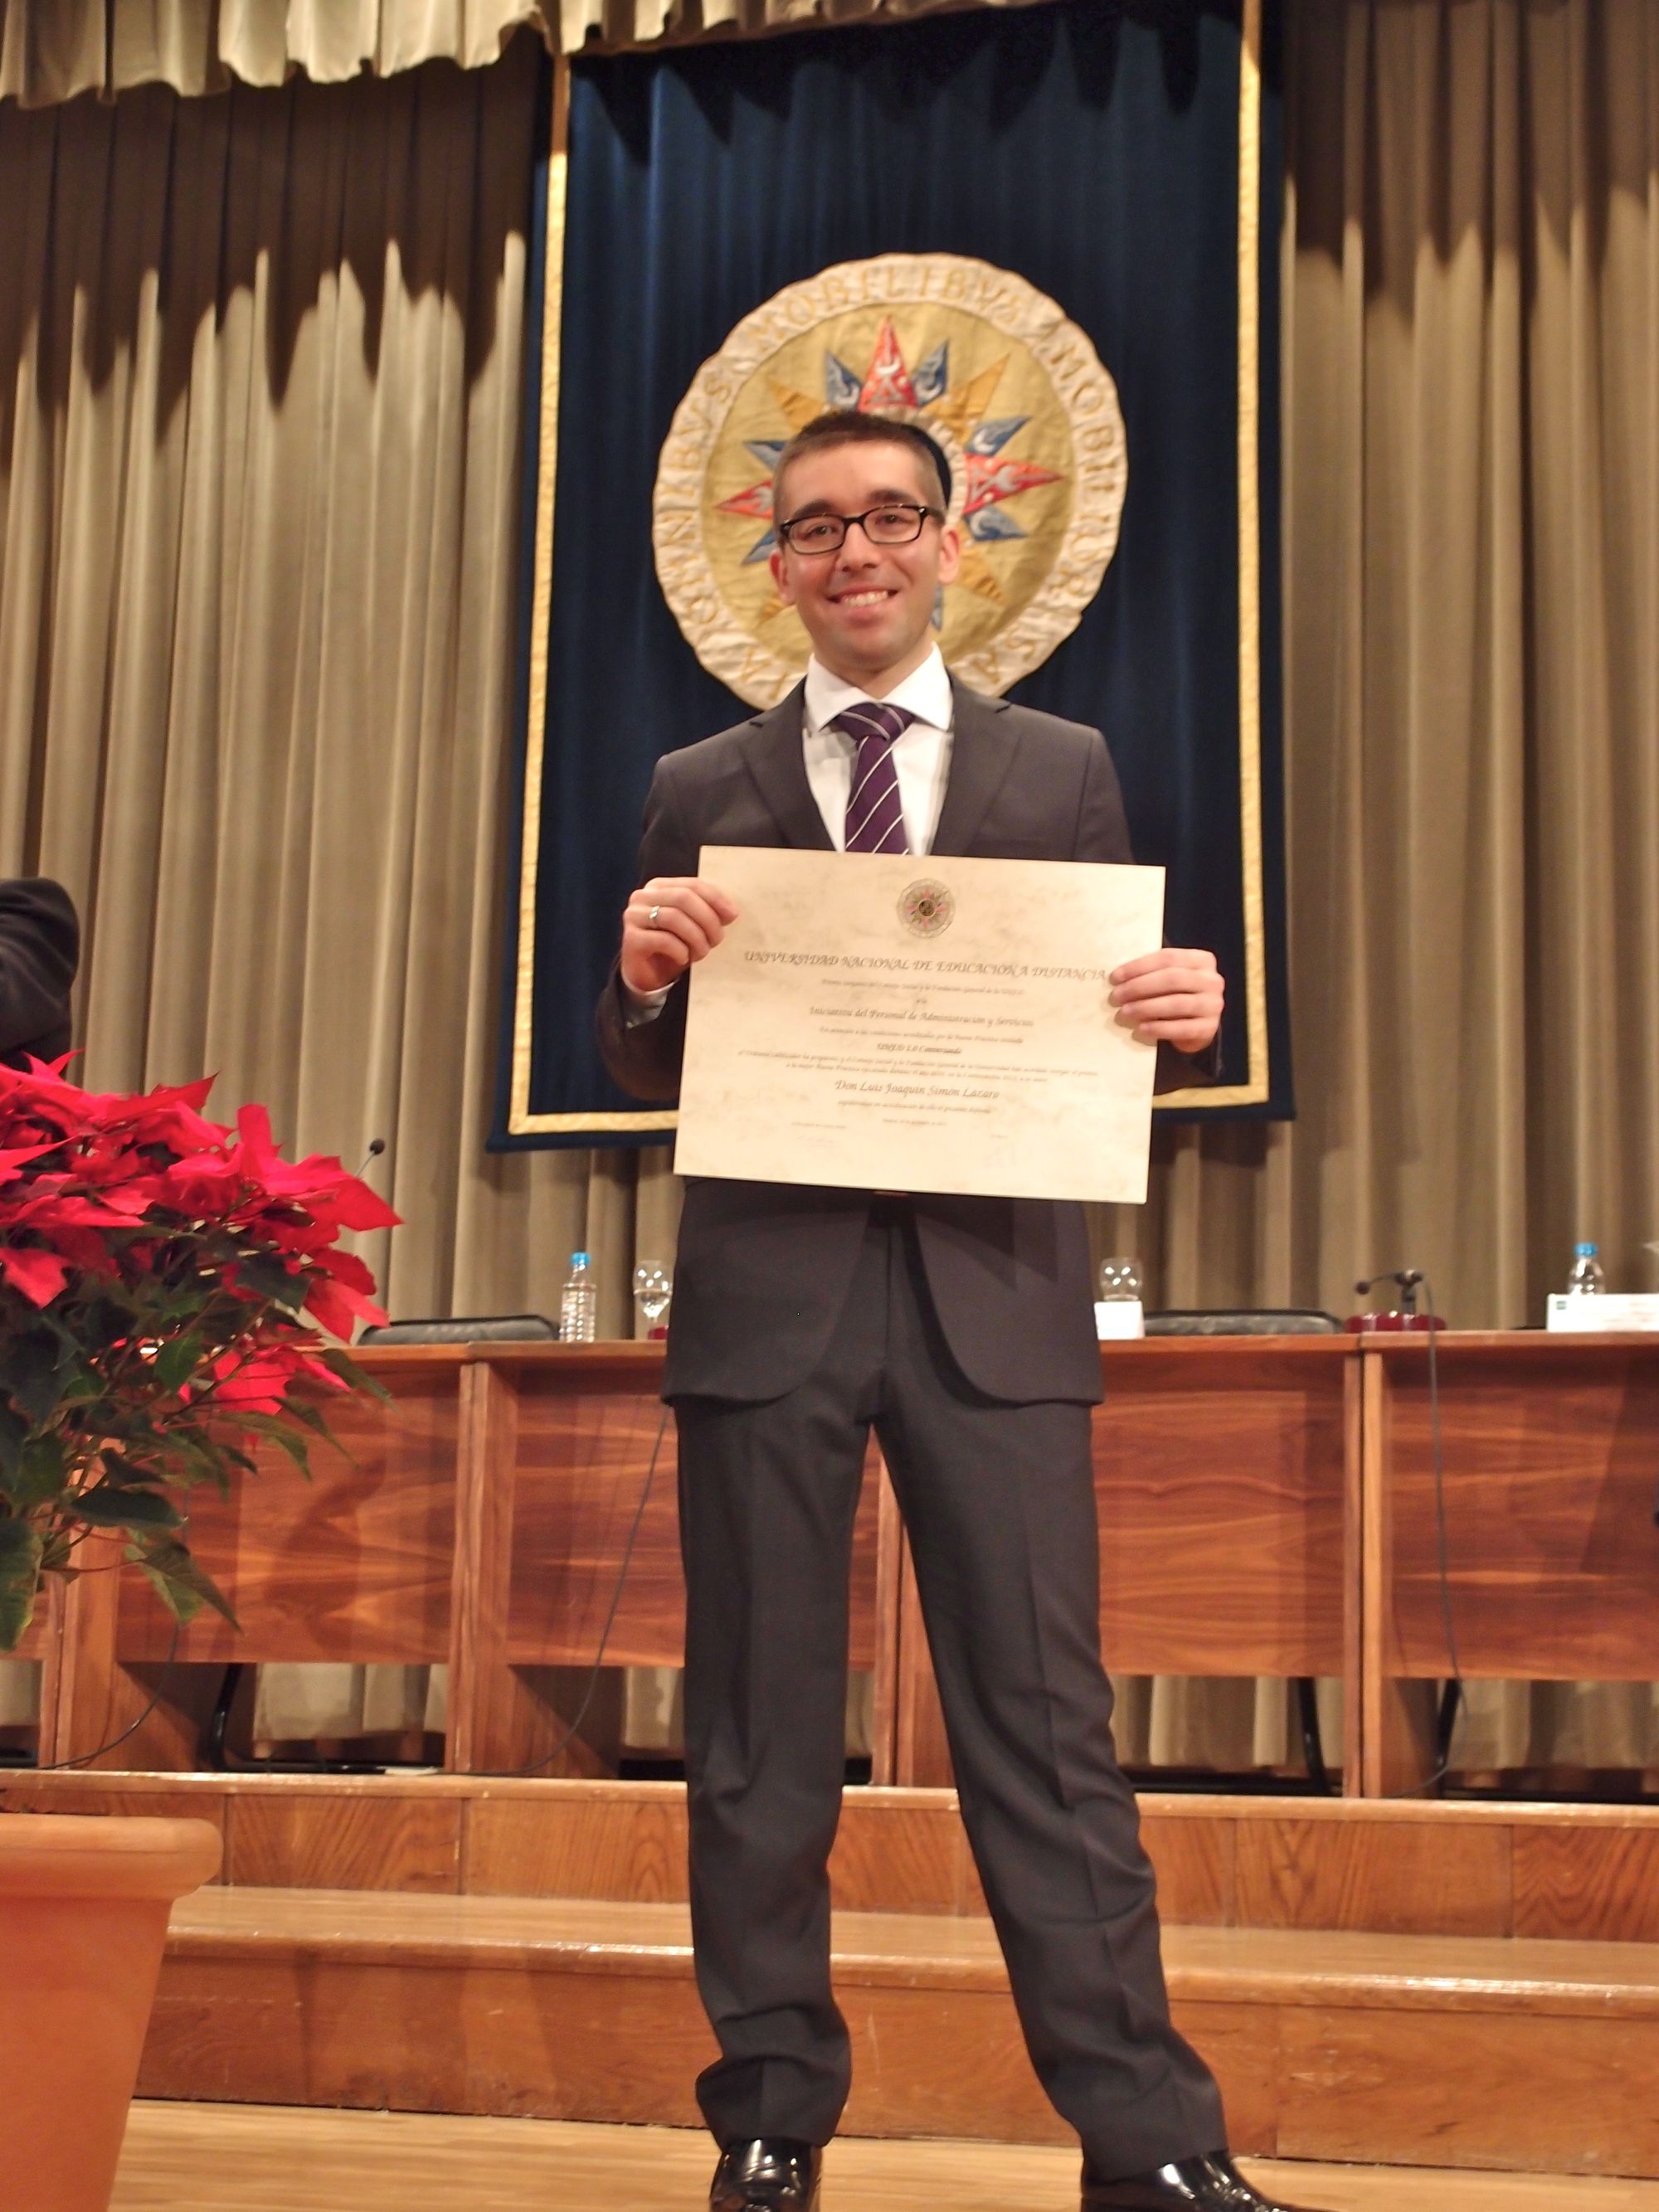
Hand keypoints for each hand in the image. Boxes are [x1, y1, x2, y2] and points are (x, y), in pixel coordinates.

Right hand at [620, 877, 738, 995]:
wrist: (648, 975)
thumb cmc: (673, 948)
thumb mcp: (693, 926)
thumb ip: (707, 913)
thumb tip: (731, 912)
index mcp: (660, 887)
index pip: (692, 885)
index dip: (715, 898)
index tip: (733, 916)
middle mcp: (643, 896)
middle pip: (683, 898)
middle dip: (707, 919)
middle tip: (718, 939)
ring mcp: (633, 916)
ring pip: (674, 918)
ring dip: (696, 937)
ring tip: (703, 952)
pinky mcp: (631, 938)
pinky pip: (663, 940)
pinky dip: (680, 951)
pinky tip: (684, 959)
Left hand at [1109, 948, 1223, 1054]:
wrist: (1197, 1026)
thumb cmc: (1177, 996)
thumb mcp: (1170, 979)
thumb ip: (1153, 973)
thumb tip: (1118, 977)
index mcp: (1202, 960)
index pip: (1167, 958)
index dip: (1139, 966)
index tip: (1115, 977)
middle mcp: (1212, 980)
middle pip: (1172, 979)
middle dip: (1139, 987)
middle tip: (1116, 996)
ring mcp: (1213, 1005)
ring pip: (1176, 1003)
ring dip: (1145, 1008)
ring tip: (1124, 1012)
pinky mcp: (1209, 1028)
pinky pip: (1181, 1028)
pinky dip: (1158, 1028)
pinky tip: (1141, 1029)